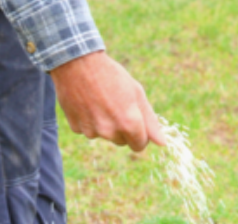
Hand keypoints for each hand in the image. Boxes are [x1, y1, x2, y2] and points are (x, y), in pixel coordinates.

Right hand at [49, 51, 166, 151]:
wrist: (78, 63)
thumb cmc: (111, 76)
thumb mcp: (136, 93)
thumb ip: (150, 121)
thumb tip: (162, 143)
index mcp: (129, 123)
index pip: (139, 146)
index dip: (140, 135)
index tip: (136, 123)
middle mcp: (110, 132)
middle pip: (121, 142)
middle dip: (122, 129)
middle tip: (115, 105)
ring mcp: (91, 131)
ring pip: (104, 136)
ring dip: (104, 124)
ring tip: (100, 101)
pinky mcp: (76, 128)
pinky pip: (87, 130)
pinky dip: (88, 120)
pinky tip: (87, 102)